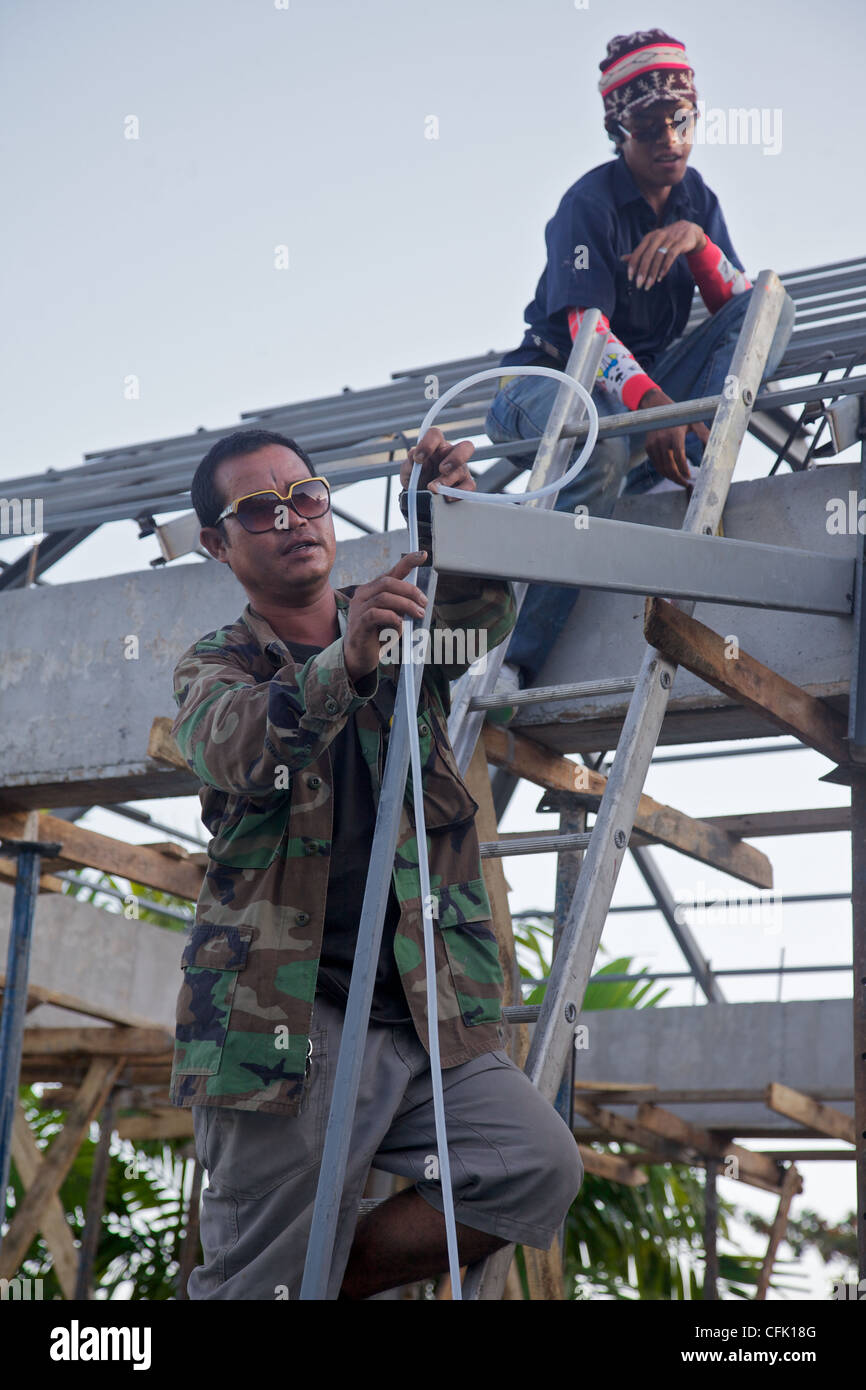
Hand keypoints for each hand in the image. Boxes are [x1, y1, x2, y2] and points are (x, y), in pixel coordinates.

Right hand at [343, 551, 428, 683]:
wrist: (359, 657)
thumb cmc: (377, 636)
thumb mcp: (392, 617)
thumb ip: (401, 607)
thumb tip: (419, 602)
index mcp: (372, 590)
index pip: (391, 572)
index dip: (407, 561)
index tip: (422, 555)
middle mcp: (363, 595)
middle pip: (388, 582)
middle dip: (410, 591)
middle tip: (424, 603)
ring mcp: (359, 608)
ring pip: (384, 597)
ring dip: (406, 605)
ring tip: (418, 614)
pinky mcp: (359, 623)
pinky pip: (377, 614)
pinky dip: (393, 618)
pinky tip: (399, 626)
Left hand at [400, 426, 474, 502]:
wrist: (419, 497)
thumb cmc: (416, 478)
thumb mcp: (409, 470)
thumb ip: (411, 463)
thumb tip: (414, 455)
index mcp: (436, 447)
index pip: (436, 435)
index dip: (428, 444)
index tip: (418, 459)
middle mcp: (451, 455)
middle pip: (465, 447)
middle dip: (455, 458)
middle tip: (442, 469)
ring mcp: (460, 470)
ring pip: (463, 470)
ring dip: (448, 480)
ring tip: (434, 489)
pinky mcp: (465, 485)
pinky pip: (469, 487)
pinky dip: (457, 493)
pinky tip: (445, 497)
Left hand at [621, 222, 707, 290]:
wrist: (689, 230)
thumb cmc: (667, 239)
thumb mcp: (652, 244)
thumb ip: (639, 252)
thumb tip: (621, 259)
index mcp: (649, 238)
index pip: (638, 252)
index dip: (633, 265)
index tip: (630, 278)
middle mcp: (658, 237)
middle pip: (647, 256)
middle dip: (642, 272)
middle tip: (639, 285)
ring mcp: (669, 239)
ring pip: (658, 257)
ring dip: (652, 273)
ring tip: (649, 285)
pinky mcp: (680, 243)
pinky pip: (670, 256)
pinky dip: (664, 267)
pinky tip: (660, 277)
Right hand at [638, 387, 709, 487]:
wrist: (658, 409)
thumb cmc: (681, 417)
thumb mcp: (694, 423)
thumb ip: (705, 436)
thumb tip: (718, 447)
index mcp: (674, 434)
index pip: (679, 456)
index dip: (684, 468)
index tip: (689, 477)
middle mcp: (661, 440)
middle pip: (669, 466)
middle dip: (677, 478)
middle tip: (686, 484)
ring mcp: (653, 445)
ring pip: (661, 468)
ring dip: (671, 477)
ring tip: (680, 481)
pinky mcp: (648, 448)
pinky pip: (656, 464)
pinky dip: (664, 471)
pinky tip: (672, 474)